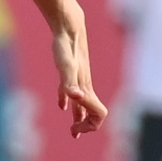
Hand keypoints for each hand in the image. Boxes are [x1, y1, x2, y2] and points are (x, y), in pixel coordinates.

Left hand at [48, 18, 107, 137]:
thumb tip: (75, 97)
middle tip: (73, 131)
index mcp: (86, 89)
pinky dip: (69, 102)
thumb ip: (68, 83)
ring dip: (80, 118)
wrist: (69, 28)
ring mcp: (80, 81)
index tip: (73, 128)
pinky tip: (63, 105)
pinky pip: (73, 93)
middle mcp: (86, 87)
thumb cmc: (67, 48)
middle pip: (94, 113)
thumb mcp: (66, 67)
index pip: (98, 115)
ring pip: (84, 104)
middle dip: (86, 126)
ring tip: (73, 128)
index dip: (89, 125)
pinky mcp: (72, 74)